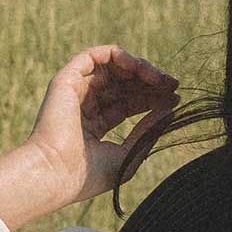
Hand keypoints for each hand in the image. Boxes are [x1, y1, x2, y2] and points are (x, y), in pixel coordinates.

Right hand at [26, 45, 181, 211]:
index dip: (152, 98)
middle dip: (150, 82)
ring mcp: (75, 91)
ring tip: (161, 79)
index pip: (128, 104)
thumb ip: (149, 130)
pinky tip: (140, 68)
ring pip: (114, 68)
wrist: (56, 174)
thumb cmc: (89, 175)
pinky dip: (120, 57)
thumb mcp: (130, 153)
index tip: (175, 98)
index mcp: (94, 126)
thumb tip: (171, 108)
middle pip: (124, 84)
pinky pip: (97, 56)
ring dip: (140, 68)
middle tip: (174, 85)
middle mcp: (84, 105)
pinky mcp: (68, 79)